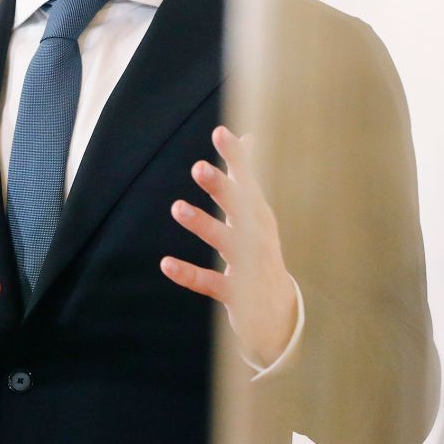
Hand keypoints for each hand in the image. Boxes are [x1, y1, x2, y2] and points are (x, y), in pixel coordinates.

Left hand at [161, 126, 298, 367]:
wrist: (278, 311)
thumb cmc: (260, 250)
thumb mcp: (256, 213)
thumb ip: (247, 175)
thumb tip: (249, 136)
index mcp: (259, 214)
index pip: (248, 181)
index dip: (236, 158)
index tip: (220, 132)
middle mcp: (257, 236)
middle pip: (241, 208)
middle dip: (221, 188)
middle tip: (198, 167)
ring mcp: (249, 266)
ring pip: (226, 242)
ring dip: (202, 224)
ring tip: (177, 206)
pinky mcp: (236, 294)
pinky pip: (210, 282)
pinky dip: (189, 274)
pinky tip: (166, 263)